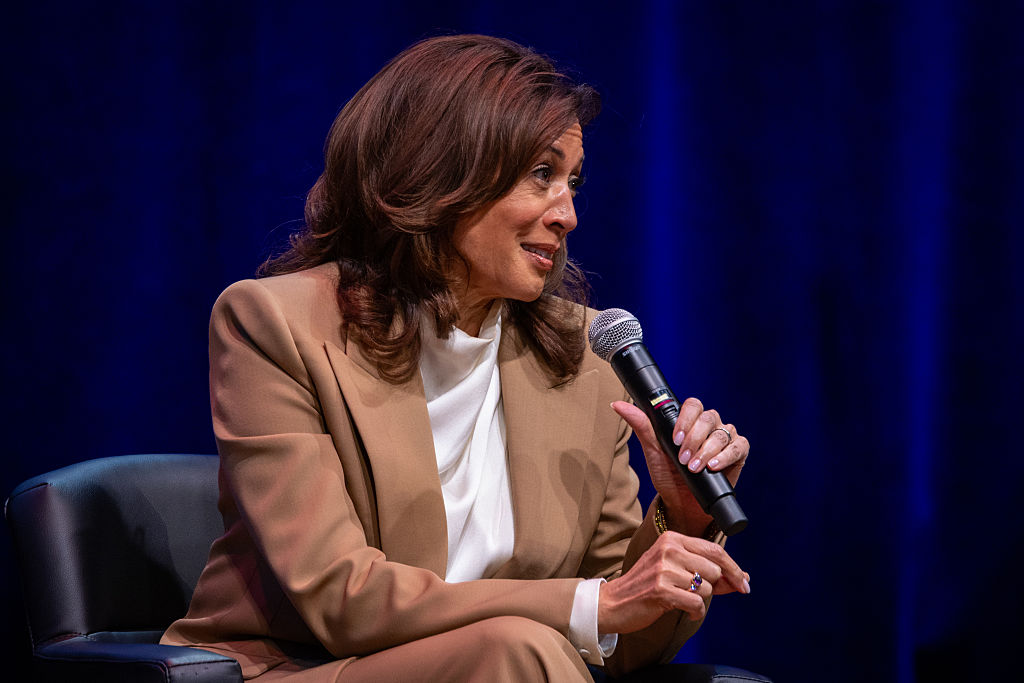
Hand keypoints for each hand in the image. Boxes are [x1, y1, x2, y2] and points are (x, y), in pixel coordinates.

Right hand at [597, 531, 749, 633]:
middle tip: (694, 592)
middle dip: (711, 586)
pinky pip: (696, 604)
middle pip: (714, 570)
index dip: (734, 568)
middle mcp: (668, 549)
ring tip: (679, 598)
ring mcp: (664, 569)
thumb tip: (741, 579)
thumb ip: (706, 571)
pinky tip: (685, 611)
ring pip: (706, 588)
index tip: (744, 583)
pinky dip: (695, 612)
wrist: (613, 602)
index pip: (714, 550)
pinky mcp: (661, 590)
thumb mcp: (673, 569)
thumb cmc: (645, 586)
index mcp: (671, 539)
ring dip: (698, 599)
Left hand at [611, 397, 748, 532]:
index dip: (685, 420)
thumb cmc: (668, 475)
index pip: (693, 405)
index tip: (676, 439)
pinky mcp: (738, 453)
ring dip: (706, 451)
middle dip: (694, 440)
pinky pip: (739, 446)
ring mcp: (725, 438)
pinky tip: (714, 466)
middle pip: (709, 418)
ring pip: (722, 433)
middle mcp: (709, 425)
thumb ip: (641, 426)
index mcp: (690, 420)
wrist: (682, 503)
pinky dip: (726, 456)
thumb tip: (618, 405)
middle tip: (683, 459)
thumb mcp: (653, 451)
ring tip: (694, 467)